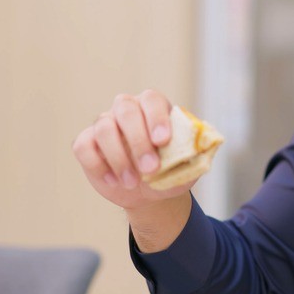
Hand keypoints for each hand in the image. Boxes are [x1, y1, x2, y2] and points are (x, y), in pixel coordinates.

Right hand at [71, 89, 194, 210]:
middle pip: (126, 110)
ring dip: (119, 158)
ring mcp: (105, 124)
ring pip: (104, 128)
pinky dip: (97, 164)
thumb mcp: (189, 165)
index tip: (163, 141)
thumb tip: (209, 142)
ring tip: (132, 183)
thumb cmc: (171, 172)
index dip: (157, 118)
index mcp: (154, 108)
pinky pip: (84, 146)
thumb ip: (198, 152)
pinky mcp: (87, 143)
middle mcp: (127, 110)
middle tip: (150, 169)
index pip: (152, 100)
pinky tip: (113, 181)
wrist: (150, 193)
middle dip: (138, 141)